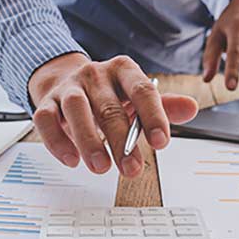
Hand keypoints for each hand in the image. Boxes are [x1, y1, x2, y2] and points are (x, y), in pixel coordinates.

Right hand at [28, 53, 198, 177]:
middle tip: (132, 169)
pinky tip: (71, 160)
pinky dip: (58, 141)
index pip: (142, 90)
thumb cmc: (107, 94)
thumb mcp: (136, 97)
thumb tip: (191, 108)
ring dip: (89, 141)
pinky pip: (46, 120)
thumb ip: (163, 106)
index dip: (153, 116)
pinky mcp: (46, 103)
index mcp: (123, 70)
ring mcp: (68, 88)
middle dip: (122, 141)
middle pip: (110, 107)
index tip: (161, 142)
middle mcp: (95, 74)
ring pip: (76, 110)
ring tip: (100, 167)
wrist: (66, 81)